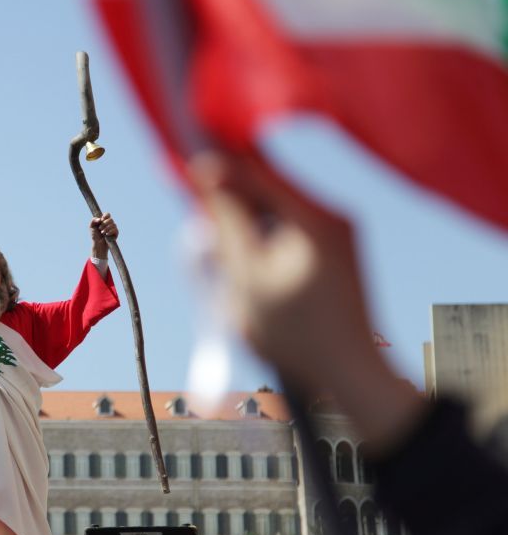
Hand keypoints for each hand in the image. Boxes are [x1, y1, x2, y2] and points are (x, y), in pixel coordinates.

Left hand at [90, 213, 117, 258]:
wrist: (97, 244)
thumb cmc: (94, 236)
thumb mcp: (91, 227)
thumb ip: (93, 220)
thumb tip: (100, 219)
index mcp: (104, 221)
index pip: (108, 214)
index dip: (106, 215)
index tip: (102, 219)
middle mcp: (109, 224)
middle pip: (110, 219)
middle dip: (104, 223)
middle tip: (100, 228)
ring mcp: (113, 228)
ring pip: (113, 224)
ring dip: (106, 228)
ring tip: (102, 232)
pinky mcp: (116, 233)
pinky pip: (115, 230)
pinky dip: (110, 231)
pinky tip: (107, 234)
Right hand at [188, 152, 422, 454]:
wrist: (352, 375)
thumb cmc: (298, 335)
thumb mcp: (248, 277)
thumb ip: (227, 222)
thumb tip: (206, 176)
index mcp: (316, 217)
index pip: (257, 170)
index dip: (217, 163)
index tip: (184, 159)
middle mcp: (333, 215)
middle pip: (267, 185)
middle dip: (229, 195)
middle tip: (195, 207)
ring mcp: (339, 232)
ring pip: (275, 208)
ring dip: (243, 220)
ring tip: (219, 249)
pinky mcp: (336, 250)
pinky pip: (288, 228)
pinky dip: (261, 238)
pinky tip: (245, 263)